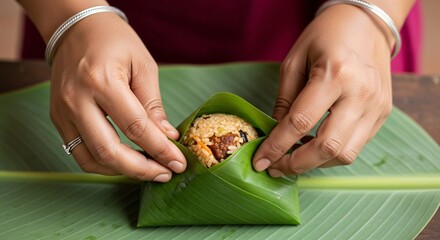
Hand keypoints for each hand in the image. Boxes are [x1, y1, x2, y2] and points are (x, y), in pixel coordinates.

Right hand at [50, 12, 185, 180]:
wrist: (76, 28)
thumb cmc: (114, 41)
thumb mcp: (143, 66)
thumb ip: (153, 105)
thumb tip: (166, 138)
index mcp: (102, 81)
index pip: (136, 127)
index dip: (160, 149)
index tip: (178, 162)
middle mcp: (77, 100)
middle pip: (108, 151)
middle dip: (140, 169)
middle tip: (164, 174)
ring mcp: (63, 111)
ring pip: (90, 159)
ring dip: (121, 171)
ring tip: (148, 170)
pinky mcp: (58, 118)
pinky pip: (78, 152)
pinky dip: (102, 164)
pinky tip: (124, 163)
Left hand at [253, 4, 392, 175]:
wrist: (367, 25)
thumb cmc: (324, 37)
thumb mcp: (294, 61)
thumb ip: (285, 100)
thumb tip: (275, 135)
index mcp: (335, 73)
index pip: (300, 122)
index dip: (276, 146)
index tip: (259, 161)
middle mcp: (361, 93)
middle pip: (327, 147)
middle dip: (296, 164)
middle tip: (275, 167)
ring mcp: (376, 106)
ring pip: (345, 154)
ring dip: (315, 163)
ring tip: (293, 158)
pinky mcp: (382, 114)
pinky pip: (356, 146)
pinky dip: (331, 153)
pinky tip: (314, 146)